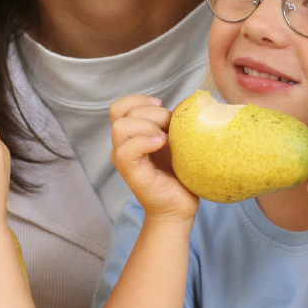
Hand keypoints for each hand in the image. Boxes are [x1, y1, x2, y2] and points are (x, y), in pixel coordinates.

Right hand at [108, 94, 197, 223]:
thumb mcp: (178, 141)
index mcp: (131, 135)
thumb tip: (187, 103)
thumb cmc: (180, 175)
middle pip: (121, 112)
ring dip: (147, 126)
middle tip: (170, 129)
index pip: (120, 106)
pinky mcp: (130, 173)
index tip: (162, 107)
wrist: (179, 208)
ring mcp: (123, 159)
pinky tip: (161, 145)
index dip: (139, 100)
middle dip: (151, 113)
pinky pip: (126, 149)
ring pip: (120, 127)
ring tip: (164, 140)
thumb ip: (175, 122)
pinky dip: (144, 142)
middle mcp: (122, 145)